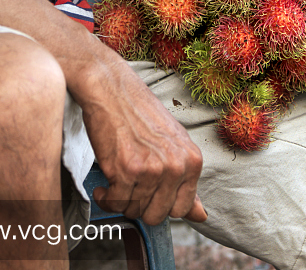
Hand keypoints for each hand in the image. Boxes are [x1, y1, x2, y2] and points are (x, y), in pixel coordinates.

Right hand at [77, 58, 206, 225]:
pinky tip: (105, 185)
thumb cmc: (139, 111)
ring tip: (118, 179)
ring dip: (121, 199)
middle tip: (132, 184)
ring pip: (135, 210)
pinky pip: (115, 203)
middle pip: (157, 215)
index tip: (150, 191)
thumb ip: (187, 180)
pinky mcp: (126, 170)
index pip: (182, 209)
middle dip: (140, 204)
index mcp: (192, 160)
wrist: (111, 88)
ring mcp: (151, 169)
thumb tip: (201, 216)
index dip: (161, 203)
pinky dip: (105, 198)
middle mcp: (175, 166)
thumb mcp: (173, 141)